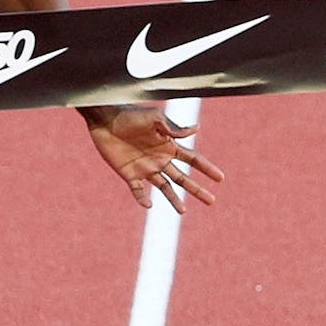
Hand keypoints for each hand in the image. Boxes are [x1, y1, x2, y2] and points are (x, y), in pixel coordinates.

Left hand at [87, 105, 222, 211]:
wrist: (104, 119)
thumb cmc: (130, 114)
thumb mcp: (155, 118)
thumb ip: (173, 127)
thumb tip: (196, 129)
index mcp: (169, 146)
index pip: (193, 159)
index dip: (207, 168)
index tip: (220, 178)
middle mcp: (160, 159)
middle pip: (183, 178)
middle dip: (197, 189)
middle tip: (211, 201)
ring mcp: (145, 168)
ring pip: (164, 188)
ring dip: (174, 199)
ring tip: (183, 211)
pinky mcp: (129, 174)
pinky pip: (138, 191)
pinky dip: (142, 199)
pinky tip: (148, 205)